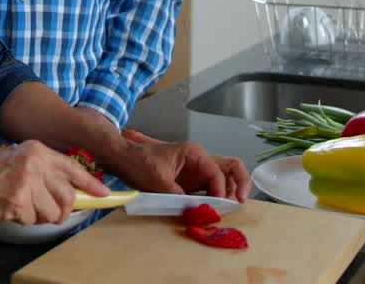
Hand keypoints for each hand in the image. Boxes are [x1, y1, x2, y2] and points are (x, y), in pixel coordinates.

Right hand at [0, 141, 110, 224]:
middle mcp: (35, 163)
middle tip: (48, 212)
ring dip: (40, 217)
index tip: (103, 193)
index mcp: (36, 150)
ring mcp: (27, 181)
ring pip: (53, 212)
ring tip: (21, 207)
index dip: (90, 183)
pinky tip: (9, 209)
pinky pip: (34, 220)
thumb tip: (70, 189)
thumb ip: (44, 170)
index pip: (73, 167)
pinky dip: (24, 220)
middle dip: (62, 210)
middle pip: (67, 195)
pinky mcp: (18, 201)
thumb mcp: (18, 160)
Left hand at [121, 128, 251, 202]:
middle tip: (242, 200)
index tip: (216, 206)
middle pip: (231, 168)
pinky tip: (213, 210)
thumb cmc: (138, 162)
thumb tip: (194, 209)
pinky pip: (211, 190)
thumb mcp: (158, 180)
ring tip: (227, 209)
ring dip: (229, 193)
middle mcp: (200, 160)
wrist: (123, 159)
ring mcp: (197, 171)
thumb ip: (178, 196)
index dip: (220, 191)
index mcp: (194, 153)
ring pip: (224, 179)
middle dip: (240, 183)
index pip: (218, 173)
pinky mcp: (191, 183)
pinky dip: (216, 199)